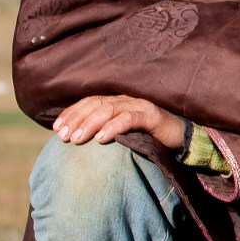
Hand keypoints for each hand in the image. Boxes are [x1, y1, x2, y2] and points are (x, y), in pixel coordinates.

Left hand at [54, 95, 186, 149]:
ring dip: (90, 123)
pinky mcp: (152, 115)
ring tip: (77, 139)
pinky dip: (113, 127)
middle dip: (76, 119)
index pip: (89, 102)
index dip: (71, 113)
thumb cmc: (150, 138)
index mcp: (118, 101)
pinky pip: (129, 118)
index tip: (56, 128)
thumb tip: (77, 141)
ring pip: (109, 109)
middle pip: (96, 104)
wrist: (183, 139)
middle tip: (63, 136)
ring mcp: (140, 105)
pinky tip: (101, 138)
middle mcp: (127, 99)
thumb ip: (105, 131)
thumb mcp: (123, 134)